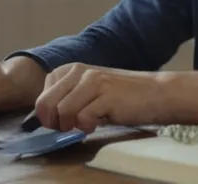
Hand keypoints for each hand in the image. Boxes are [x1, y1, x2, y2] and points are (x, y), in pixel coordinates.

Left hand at [34, 63, 175, 133]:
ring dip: (70, 125)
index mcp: (72, 69)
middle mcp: (80, 71)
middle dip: (53, 122)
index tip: (61, 121)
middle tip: (68, 128)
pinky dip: (87, 127)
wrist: (155, 93)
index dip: (47, 113)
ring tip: (85, 125)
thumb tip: (45, 117)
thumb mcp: (89, 91)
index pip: (42, 94)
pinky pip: (82, 118)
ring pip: (62, 111)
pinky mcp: (106, 96)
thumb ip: (68, 97)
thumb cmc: (121, 97)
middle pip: (47, 103)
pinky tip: (98, 124)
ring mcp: (93, 82)